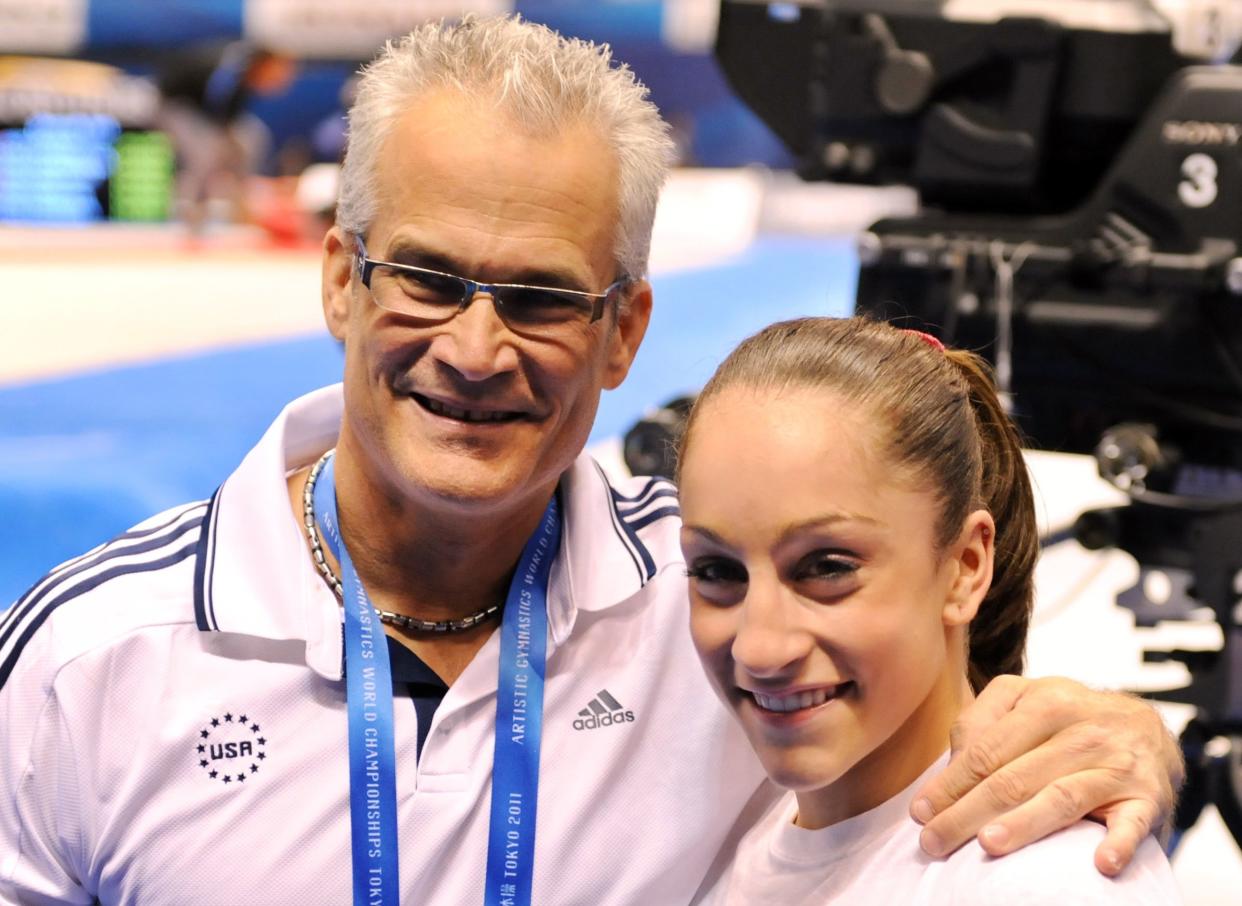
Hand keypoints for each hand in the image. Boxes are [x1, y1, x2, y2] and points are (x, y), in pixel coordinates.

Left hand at [910, 675, 1183, 875]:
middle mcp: (1081, 729)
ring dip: (1026, 823)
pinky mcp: (1148, 796)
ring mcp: (1116, 763)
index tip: (921, 812)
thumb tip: (948, 767)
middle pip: (1014, 776)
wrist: (1148, 729)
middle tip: (934, 842)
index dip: (950, 782)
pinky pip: (1132, 822)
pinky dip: (1118, 843)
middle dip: (968, 811)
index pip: (986, 749)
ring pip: (1062, 797)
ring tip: (989, 844)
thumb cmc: (1068, 721)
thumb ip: (983, 723)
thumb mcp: (1026, 702)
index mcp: (1044, 701)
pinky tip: (1100, 865)